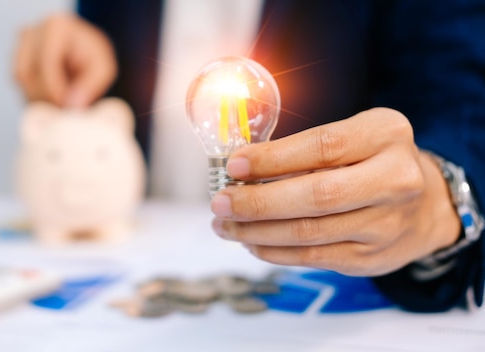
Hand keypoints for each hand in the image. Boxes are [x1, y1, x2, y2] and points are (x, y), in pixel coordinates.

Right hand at [13, 13, 116, 107]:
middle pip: (28, 72)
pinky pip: (19, 86)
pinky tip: (52, 101)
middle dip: (46, 97)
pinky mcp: (15, 62)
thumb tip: (72, 105)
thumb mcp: (103, 70)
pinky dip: (35, 98)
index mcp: (56, 26)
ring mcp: (19, 46)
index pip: (47, 61)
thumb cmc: (93, 58)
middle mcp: (32, 32)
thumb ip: (89, 86)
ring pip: (21, 81)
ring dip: (40, 99)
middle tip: (65, 111)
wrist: (82, 52)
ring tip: (61, 106)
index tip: (66, 106)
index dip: (55, 88)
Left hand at [210, 108, 460, 275]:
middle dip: (258, 202)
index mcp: (385, 135)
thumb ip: (306, 149)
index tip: (234, 165)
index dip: (273, 158)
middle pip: (316, 195)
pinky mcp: (371, 257)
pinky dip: (274, 251)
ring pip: (309, 233)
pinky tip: (251, 241)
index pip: (322, 147)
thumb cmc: (374, 162)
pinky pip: (313, 258)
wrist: (424, 204)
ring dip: (257, 231)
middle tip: (220, 203)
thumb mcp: (354, 136)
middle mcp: (394, 180)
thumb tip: (242, 169)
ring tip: (225, 224)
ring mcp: (385, 224)